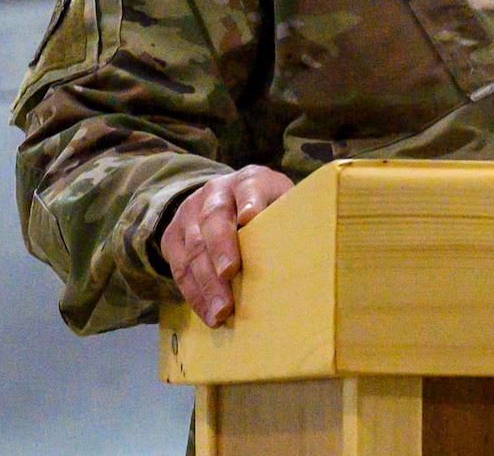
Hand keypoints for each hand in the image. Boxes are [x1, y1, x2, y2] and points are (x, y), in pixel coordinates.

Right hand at [159, 166, 293, 326]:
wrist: (221, 199)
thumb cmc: (266, 208)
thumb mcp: (280, 202)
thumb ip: (292, 217)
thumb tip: (322, 248)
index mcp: (249, 180)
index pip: (249, 186)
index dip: (249, 200)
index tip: (250, 217)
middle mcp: (215, 192)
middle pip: (214, 218)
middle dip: (221, 248)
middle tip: (230, 275)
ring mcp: (189, 213)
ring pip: (193, 248)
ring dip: (206, 283)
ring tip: (220, 312)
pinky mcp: (172, 236)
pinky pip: (178, 268)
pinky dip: (193, 293)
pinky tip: (207, 313)